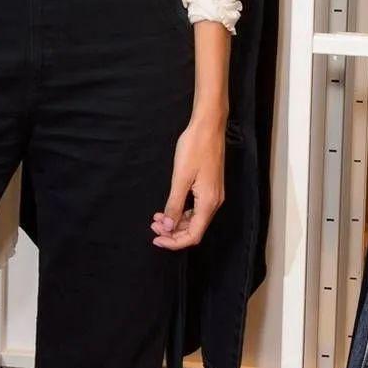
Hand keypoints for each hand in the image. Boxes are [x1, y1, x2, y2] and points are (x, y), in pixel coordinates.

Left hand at [151, 112, 226, 250]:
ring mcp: (214, 194)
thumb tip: (168, 226)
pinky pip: (197, 207)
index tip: (156, 239)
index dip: (174, 241)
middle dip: (173, 231)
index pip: (193, 235)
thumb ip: (174, 204)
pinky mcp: (210, 187)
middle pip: (195, 229)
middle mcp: (214, 202)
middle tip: (152, 226)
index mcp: (208, 202)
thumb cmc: (195, 148)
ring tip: (157, 217)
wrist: (209, 126)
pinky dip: (182, 211)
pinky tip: (169, 207)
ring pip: (195, 219)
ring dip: (176, 221)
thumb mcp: (180, 178)